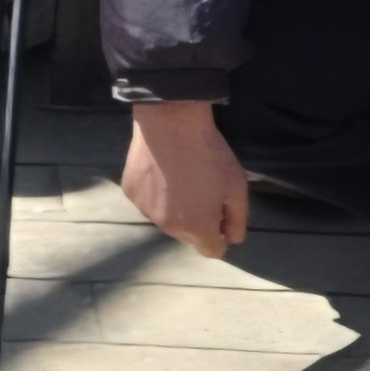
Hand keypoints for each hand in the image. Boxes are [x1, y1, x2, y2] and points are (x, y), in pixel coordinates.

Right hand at [122, 101, 248, 257]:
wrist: (171, 120)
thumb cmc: (208, 152)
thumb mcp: (237, 184)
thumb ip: (238, 219)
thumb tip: (231, 238)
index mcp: (197, 228)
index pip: (212, 250)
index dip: (220, 233)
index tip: (220, 211)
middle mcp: (169, 228)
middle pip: (188, 235)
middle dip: (197, 219)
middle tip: (201, 187)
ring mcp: (146, 211)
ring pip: (166, 218)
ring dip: (174, 206)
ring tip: (179, 175)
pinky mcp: (131, 193)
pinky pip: (148, 200)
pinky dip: (154, 191)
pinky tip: (160, 168)